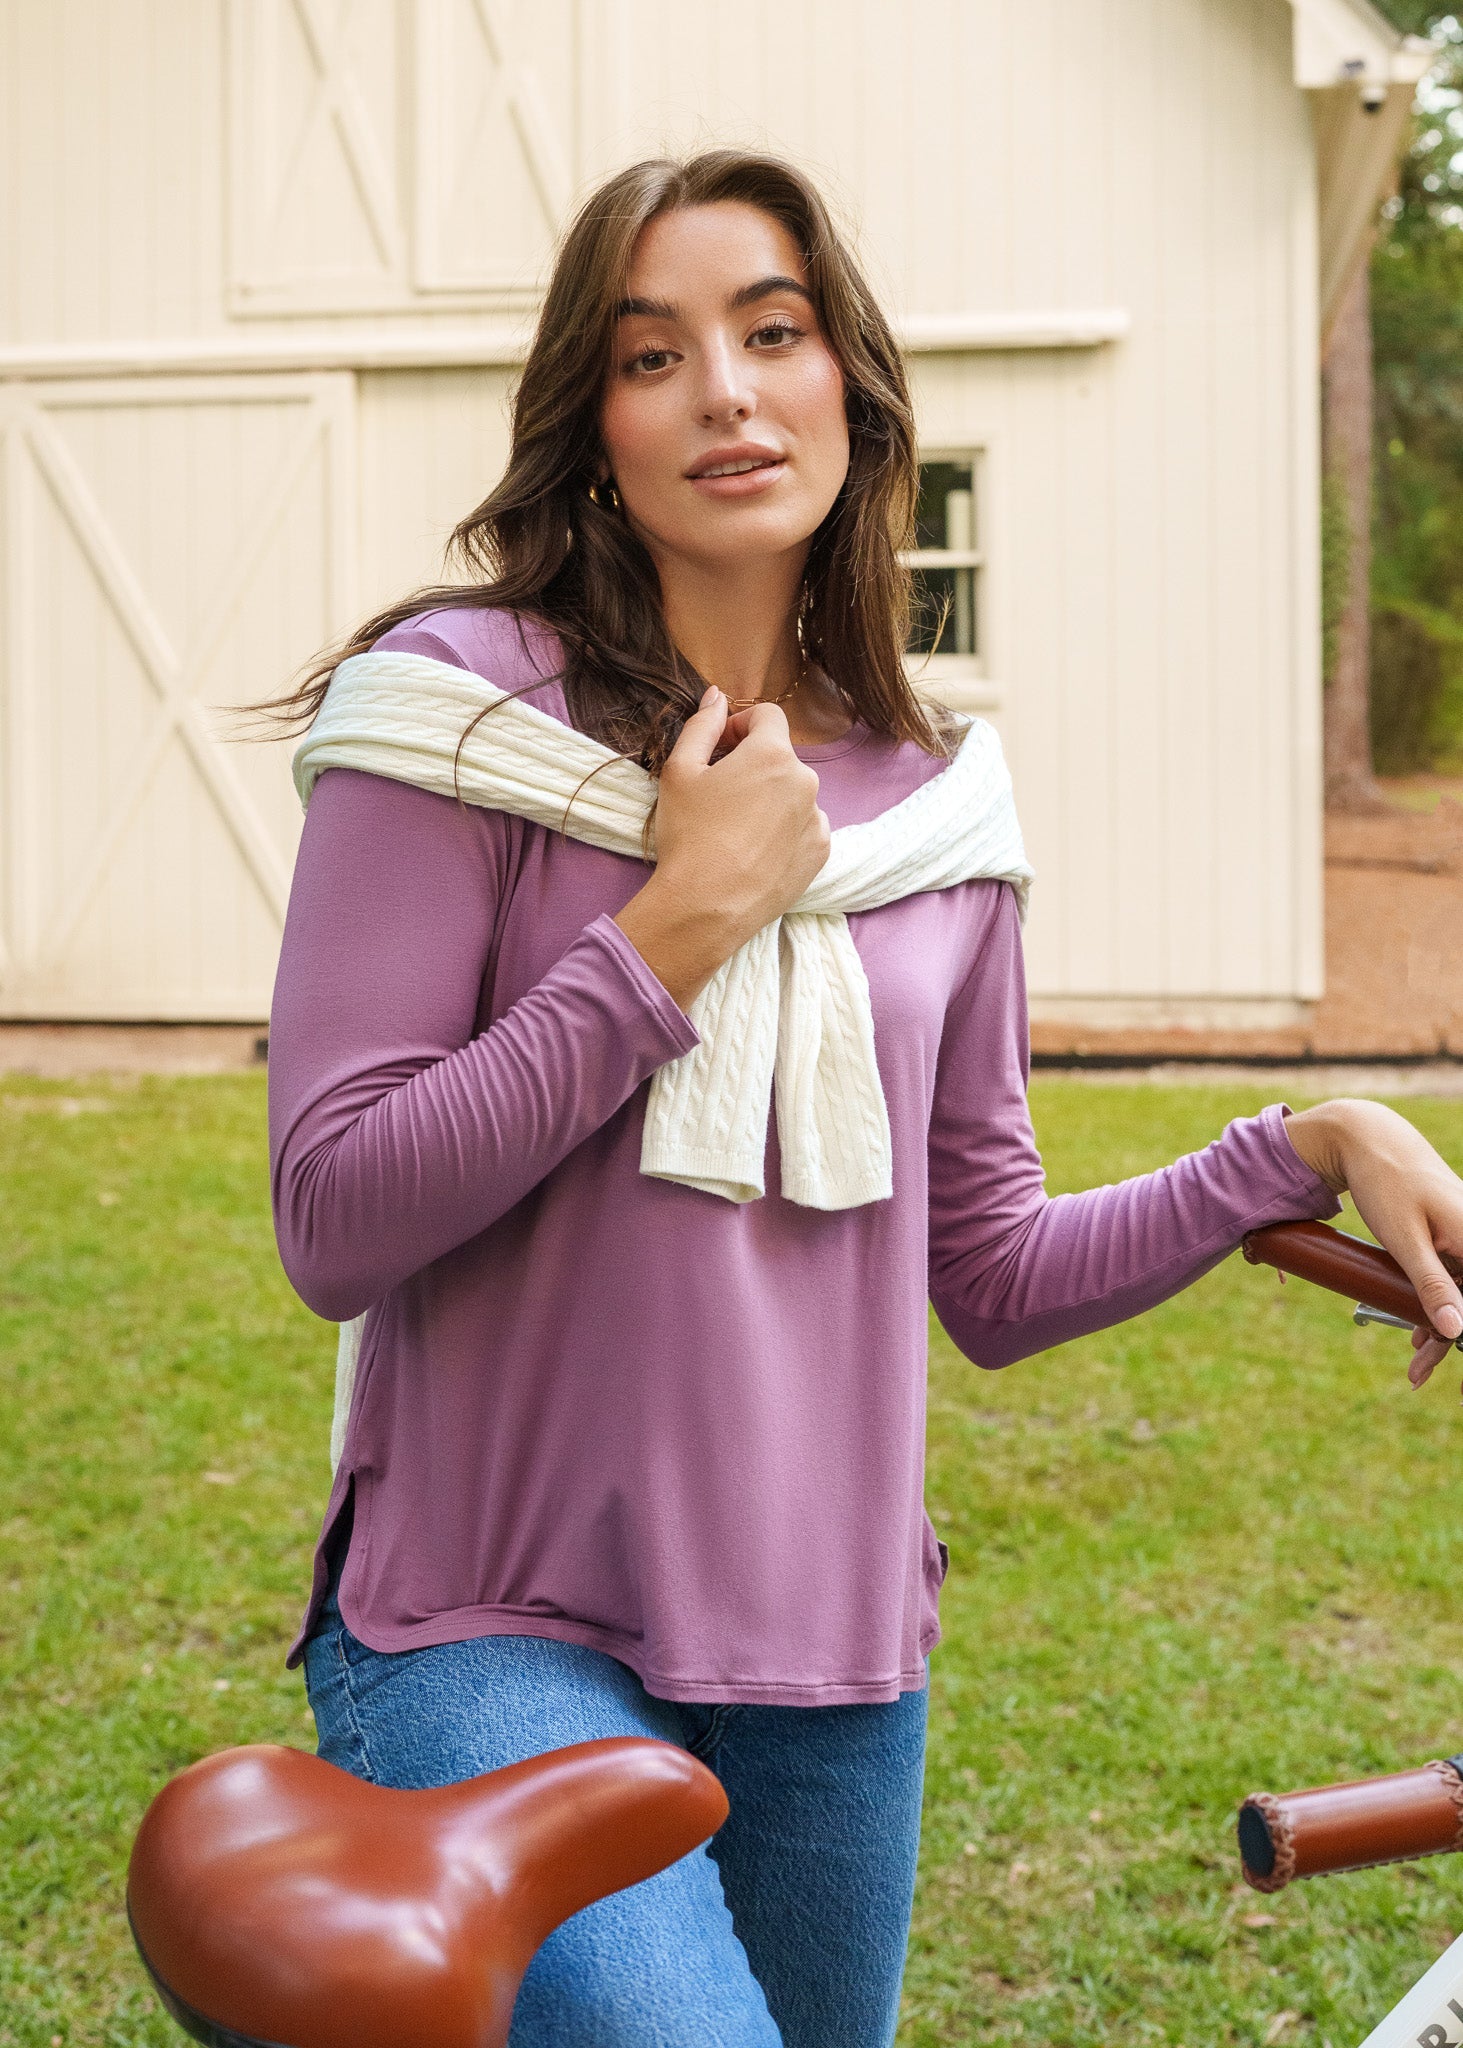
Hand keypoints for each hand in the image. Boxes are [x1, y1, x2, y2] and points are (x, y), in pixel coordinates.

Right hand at [612, 685, 830, 1010]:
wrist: (705, 907)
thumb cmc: (688, 835)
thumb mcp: (679, 771)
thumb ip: (702, 725)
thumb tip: (716, 696)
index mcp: (773, 754)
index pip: (767, 716)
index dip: (740, 724)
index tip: (720, 747)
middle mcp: (806, 782)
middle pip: (780, 757)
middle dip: (752, 764)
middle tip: (719, 792)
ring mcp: (817, 820)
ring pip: (793, 793)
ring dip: (769, 798)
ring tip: (735, 828)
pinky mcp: (820, 853)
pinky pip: (803, 827)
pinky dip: (783, 830)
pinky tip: (754, 850)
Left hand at [1283, 1100, 1462, 1360]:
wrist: (1368, 1138)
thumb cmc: (1385, 1182)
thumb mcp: (1405, 1239)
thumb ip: (1431, 1283)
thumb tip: (1455, 1329)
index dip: (1460, 1333)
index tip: (1439, 1354)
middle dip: (1447, 1337)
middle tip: (1416, 1371)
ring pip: (1461, 1291)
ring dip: (1440, 1322)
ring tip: (1414, 1355)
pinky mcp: (1451, 1235)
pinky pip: (1452, 1276)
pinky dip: (1436, 1300)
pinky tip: (1418, 1325)